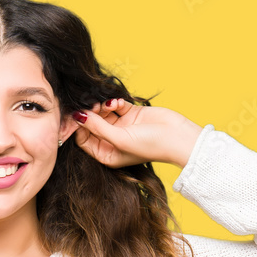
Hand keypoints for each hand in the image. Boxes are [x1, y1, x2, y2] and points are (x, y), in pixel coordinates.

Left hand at [73, 99, 203, 167]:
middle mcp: (112, 141)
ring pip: (102, 113)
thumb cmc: (150, 145)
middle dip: (90, 114)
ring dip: (102, 107)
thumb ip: (97, 127)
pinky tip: (117, 102)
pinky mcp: (132, 115)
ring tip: (107, 104)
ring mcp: (122, 127)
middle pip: (91, 125)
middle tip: (92, 105)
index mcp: (106, 154)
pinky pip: (116, 106)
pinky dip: (114, 103)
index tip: (78, 116)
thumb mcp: (119, 139)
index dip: (79, 128)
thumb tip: (77, 116)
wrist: (180, 137)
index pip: (83, 140)